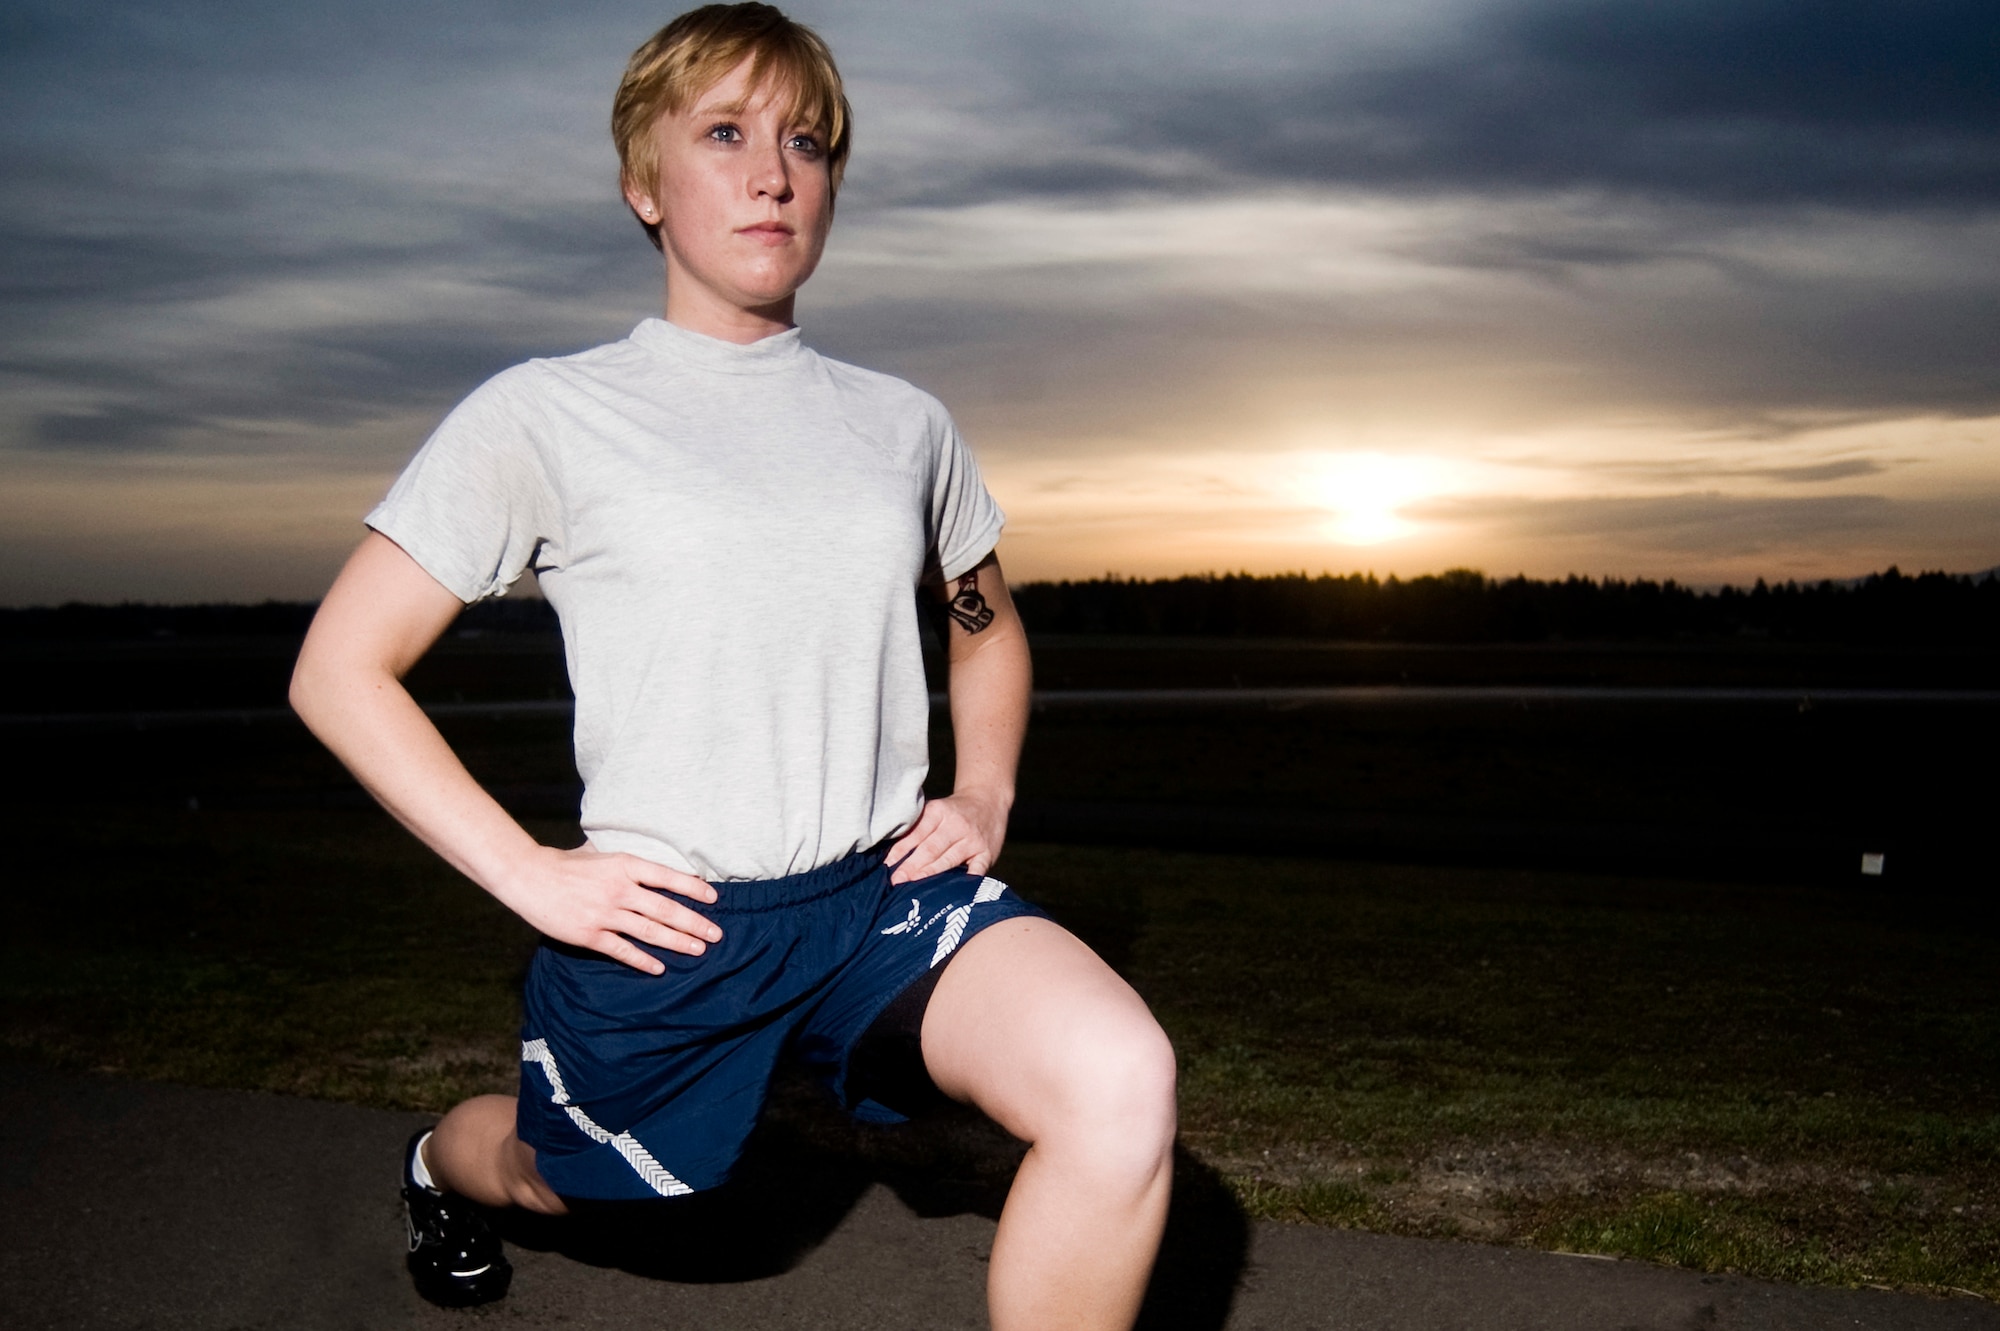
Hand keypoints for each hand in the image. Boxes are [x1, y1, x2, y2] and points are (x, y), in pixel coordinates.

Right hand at [490, 843, 721, 974]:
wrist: (528, 877)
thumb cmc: (564, 863)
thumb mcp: (599, 853)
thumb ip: (625, 862)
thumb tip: (650, 863)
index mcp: (624, 865)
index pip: (668, 877)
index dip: (693, 888)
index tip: (713, 898)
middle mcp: (619, 889)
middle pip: (665, 909)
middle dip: (694, 922)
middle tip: (716, 934)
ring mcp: (605, 913)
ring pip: (650, 931)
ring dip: (677, 942)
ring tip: (698, 950)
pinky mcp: (589, 935)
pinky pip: (623, 950)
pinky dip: (643, 960)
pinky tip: (659, 968)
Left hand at [887, 789, 1009, 883]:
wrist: (988, 800)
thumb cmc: (954, 811)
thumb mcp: (936, 809)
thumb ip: (918, 826)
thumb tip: (892, 853)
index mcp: (939, 811)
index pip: (917, 833)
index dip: (901, 850)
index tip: (888, 865)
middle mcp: (957, 825)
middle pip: (931, 848)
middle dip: (911, 866)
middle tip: (896, 880)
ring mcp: (973, 840)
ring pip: (949, 859)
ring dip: (929, 873)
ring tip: (912, 885)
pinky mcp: (987, 853)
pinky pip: (976, 869)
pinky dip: (966, 880)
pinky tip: (955, 891)